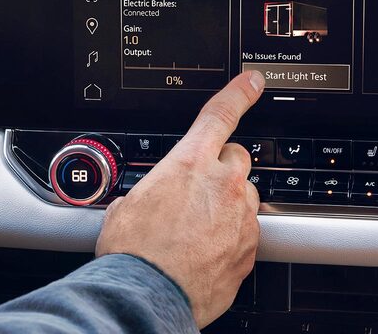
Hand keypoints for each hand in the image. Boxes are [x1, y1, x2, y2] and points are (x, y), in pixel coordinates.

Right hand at [95, 71, 264, 328]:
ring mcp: (241, 217)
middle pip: (237, 159)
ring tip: (196, 231)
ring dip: (227, 207)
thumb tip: (140, 201)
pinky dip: (231, 238)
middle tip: (197, 194)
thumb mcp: (124, 207)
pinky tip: (206, 253)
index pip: (221, 114)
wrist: (147, 295)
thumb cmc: (132, 253)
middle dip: (222, 169)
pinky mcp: (250, 249)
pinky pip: (247, 233)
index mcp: (189, 162)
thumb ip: (146, 192)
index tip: (253, 81)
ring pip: (244, 198)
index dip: (239, 93)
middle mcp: (223, 184)